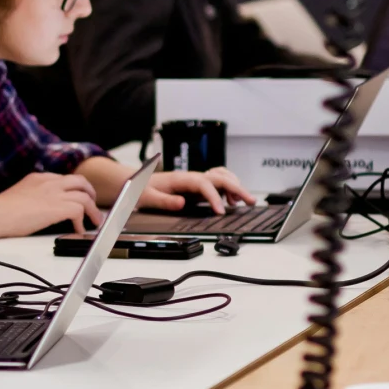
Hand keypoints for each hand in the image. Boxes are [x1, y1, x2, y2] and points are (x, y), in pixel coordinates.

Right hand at [0, 170, 103, 236]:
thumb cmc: (0, 211)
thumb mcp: (18, 195)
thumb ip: (32, 196)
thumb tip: (39, 209)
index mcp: (38, 178)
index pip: (64, 179)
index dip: (74, 189)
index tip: (76, 198)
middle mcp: (49, 182)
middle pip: (80, 182)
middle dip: (89, 193)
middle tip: (91, 205)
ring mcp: (54, 193)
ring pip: (85, 196)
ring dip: (93, 210)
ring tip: (94, 221)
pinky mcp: (57, 207)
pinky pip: (80, 210)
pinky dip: (83, 221)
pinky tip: (79, 230)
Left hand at [140, 167, 255, 212]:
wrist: (137, 182)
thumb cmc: (142, 189)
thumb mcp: (148, 196)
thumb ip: (165, 200)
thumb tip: (182, 203)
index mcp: (181, 178)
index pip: (204, 184)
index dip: (214, 197)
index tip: (221, 212)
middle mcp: (192, 177)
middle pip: (220, 178)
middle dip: (237, 188)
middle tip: (250, 201)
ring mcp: (196, 180)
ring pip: (222, 177)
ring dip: (236, 187)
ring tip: (244, 201)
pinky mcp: (197, 186)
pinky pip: (218, 182)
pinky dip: (229, 188)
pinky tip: (231, 201)